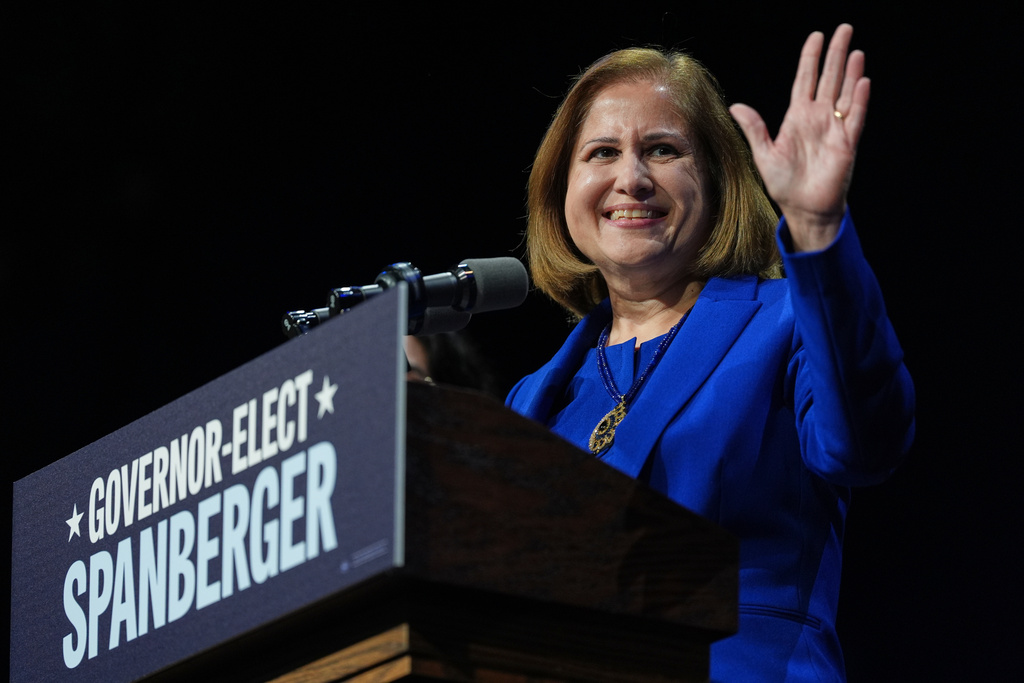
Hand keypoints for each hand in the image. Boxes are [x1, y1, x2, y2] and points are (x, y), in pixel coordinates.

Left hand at [730, 24, 869, 251]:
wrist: (803, 208)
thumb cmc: (784, 184)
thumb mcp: (764, 154)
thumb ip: (754, 128)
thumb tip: (736, 106)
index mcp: (797, 118)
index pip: (805, 80)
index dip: (810, 58)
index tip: (816, 36)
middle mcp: (818, 118)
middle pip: (828, 79)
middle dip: (835, 54)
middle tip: (844, 29)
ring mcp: (834, 129)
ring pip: (845, 93)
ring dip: (850, 72)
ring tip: (855, 50)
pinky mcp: (847, 144)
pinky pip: (854, 118)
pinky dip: (858, 100)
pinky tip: (861, 81)